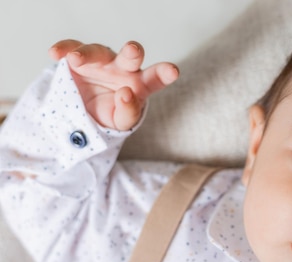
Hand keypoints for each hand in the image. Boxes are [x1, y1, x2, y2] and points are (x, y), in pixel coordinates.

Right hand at [49, 40, 178, 130]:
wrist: (86, 111)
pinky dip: (64, 49)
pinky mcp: (79, 59)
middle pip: (130, 57)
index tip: (173, 71)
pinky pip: (71, 49)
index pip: (155, 78)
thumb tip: (125, 94)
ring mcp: (101, 61)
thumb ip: (128, 112)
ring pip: (97, 51)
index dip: (164, 73)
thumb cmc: (112, 114)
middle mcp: (123, 68)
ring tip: (75, 60)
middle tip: (132, 51)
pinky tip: (56, 54)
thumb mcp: (122, 121)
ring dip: (87, 53)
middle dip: (132, 53)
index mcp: (140, 85)